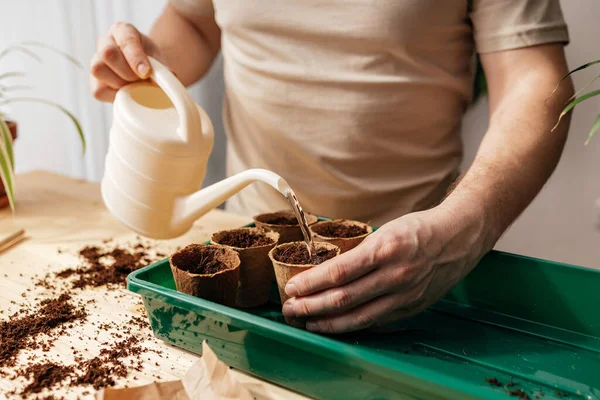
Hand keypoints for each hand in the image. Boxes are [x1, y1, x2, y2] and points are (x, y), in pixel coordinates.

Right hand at [90, 22, 164, 101]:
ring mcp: (96, 60)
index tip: (146, 72)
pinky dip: (114, 96)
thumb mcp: (160, 61)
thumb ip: (163, 70)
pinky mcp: (94, 81)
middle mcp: (106, 42)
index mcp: (123, 31)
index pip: (126, 41)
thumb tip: (166, 83)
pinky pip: (98, 90)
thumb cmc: (150, 62)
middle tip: (141, 80)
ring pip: (98, 70)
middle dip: (127, 72)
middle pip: (108, 53)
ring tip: (134, 87)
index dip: (136, 58)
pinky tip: (127, 94)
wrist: (143, 72)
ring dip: (120, 83)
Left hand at [282, 205, 489, 333]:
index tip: (292, 287)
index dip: (311, 283)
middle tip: (291, 308)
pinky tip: (337, 325)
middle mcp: (394, 275)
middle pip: (344, 298)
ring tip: (308, 322)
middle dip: (311, 306)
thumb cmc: (418, 230)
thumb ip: (360, 254)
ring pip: (358, 316)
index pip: (338, 272)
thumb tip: (328, 272)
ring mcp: (404, 294)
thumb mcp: (385, 232)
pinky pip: (377, 321)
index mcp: (384, 249)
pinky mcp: (411, 307)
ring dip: (328, 322)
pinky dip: (353, 324)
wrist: (458, 238)